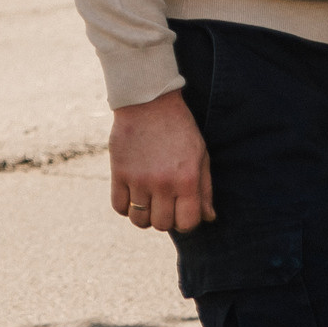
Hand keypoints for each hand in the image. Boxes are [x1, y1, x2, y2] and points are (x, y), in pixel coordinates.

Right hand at [109, 89, 213, 232]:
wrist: (149, 101)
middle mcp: (163, 183)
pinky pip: (118, 207)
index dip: (186, 222)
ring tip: (148, 200)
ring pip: (139, 220)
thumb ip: (205, 189)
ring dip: (144, 215)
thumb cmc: (179, 128)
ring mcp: (139, 179)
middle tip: (165, 202)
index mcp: (187, 179)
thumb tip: (209, 218)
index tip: (182, 212)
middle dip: (165, 218)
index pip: (187, 223)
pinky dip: (125, 206)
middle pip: (161, 225)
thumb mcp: (200, 154)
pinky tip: (133, 193)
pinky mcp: (119, 173)